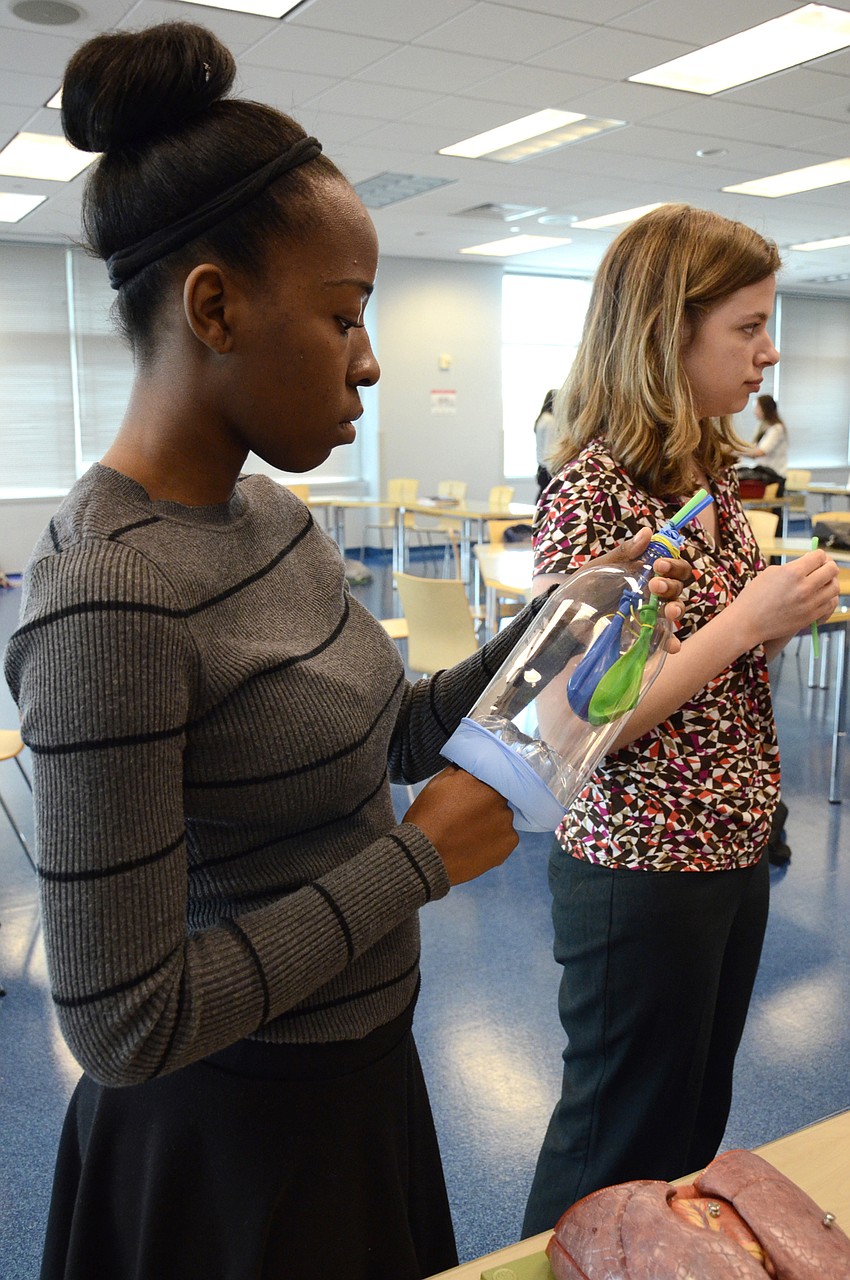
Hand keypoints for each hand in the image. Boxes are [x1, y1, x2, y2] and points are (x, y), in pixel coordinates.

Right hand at [404, 765, 517, 885]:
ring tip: (468, 834)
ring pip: (501, 818)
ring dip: (490, 822)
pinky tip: (475, 845)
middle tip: (465, 816)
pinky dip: (494, 840)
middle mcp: (500, 800)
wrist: (424, 857)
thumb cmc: (426, 818)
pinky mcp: (508, 844)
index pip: (490, 777)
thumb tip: (469, 765)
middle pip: (497, 798)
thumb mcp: (437, 784)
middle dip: (485, 805)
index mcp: (484, 781)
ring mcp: (507, 823)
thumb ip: (459, 770)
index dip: (479, 788)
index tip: (469, 796)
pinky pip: (505, 837)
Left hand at [592, 526, 692, 653]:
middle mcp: (653, 594)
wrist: (566, 617)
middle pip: (677, 588)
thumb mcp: (601, 568)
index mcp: (646, 574)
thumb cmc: (584, 588)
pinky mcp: (643, 635)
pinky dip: (671, 641)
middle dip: (671, 585)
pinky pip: (662, 638)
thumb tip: (647, 532)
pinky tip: (673, 645)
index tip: (659, 564)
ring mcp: (649, 615)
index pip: (673, 568)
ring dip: (676, 609)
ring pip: (674, 611)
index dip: (673, 564)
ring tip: (668, 611)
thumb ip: (624, 552)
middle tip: (654, 585)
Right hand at [730, 550, 838, 647]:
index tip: (815, 558)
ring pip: (834, 588)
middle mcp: (804, 587)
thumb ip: (793, 567)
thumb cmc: (755, 596)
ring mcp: (809, 604)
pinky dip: (828, 599)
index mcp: (792, 572)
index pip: (819, 556)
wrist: (747, 622)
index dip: (818, 555)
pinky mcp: (810, 617)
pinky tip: (820, 597)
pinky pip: (830, 605)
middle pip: (832, 570)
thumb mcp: (771, 573)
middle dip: (828, 566)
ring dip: (830, 583)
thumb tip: (810, 563)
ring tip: (821, 583)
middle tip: (822, 568)